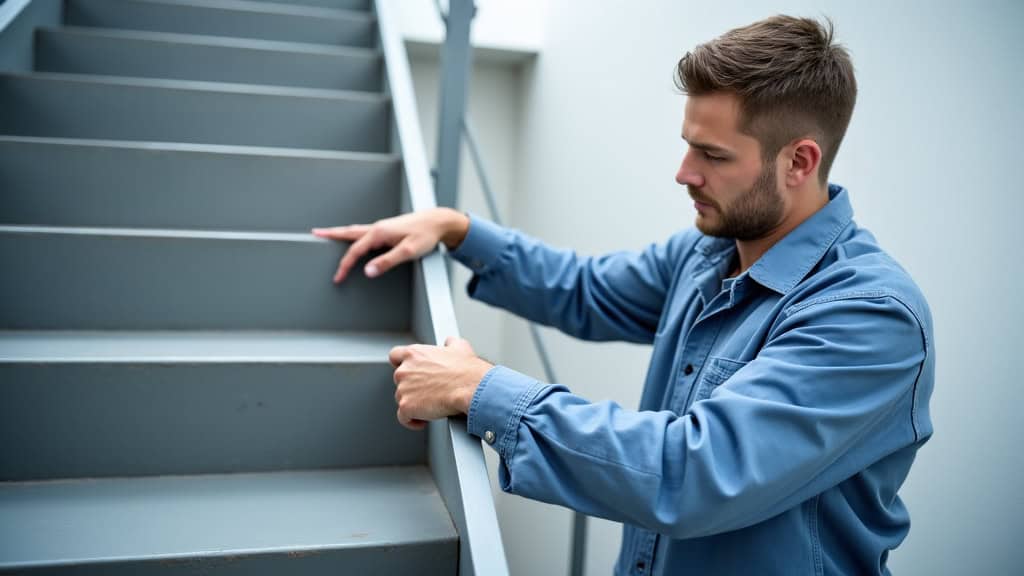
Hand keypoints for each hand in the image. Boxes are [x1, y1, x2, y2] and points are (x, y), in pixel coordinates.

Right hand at [312, 208, 468, 282]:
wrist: (438, 222)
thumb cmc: (426, 236)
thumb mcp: (408, 252)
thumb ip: (387, 262)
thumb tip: (368, 271)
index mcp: (379, 233)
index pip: (355, 250)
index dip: (345, 265)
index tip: (338, 277)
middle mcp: (378, 227)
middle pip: (349, 232)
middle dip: (331, 234)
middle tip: (315, 233)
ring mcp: (382, 227)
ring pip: (356, 231)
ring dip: (340, 233)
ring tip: (327, 233)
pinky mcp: (387, 229)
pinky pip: (364, 232)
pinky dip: (354, 234)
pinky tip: (354, 238)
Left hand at [389, 336, 493, 429]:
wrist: (471, 387)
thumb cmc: (467, 370)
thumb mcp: (459, 347)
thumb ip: (449, 343)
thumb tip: (450, 342)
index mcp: (414, 353)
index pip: (395, 356)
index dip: (401, 365)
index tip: (408, 372)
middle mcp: (404, 370)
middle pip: (399, 380)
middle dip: (412, 387)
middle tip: (429, 392)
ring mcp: (403, 389)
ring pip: (402, 399)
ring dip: (414, 403)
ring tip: (431, 406)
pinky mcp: (406, 407)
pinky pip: (404, 417)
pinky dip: (412, 421)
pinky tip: (423, 420)